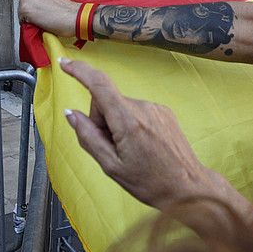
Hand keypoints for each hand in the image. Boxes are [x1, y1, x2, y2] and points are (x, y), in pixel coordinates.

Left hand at [15, 0, 79, 37]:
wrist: (71, 16)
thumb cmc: (65, 6)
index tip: (34, 3)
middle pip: (20, 0)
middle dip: (27, 6)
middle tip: (39, 11)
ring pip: (20, 10)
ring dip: (27, 15)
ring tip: (41, 16)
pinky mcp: (24, 9)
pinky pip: (21, 19)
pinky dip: (28, 22)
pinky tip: (40, 21)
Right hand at [60, 58, 215, 209]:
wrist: (188, 188)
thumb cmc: (150, 183)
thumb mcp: (111, 166)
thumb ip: (88, 137)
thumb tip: (70, 114)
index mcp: (127, 121)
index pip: (98, 84)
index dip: (79, 71)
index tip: (64, 63)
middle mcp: (143, 108)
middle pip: (106, 102)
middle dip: (101, 121)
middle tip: (111, 149)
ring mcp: (155, 108)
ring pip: (120, 108)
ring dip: (117, 125)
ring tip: (131, 151)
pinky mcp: (164, 112)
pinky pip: (136, 111)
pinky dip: (131, 124)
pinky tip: (142, 146)